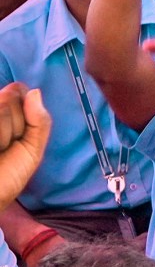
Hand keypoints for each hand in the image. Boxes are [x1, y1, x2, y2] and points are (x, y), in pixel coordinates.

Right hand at [0, 82, 54, 213]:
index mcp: (3, 112)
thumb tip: (35, 92)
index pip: (19, 92)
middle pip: (10, 99)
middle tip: (4, 147)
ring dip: (4, 134)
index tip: (17, 136)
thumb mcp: (32, 148)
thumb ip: (39, 120)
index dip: (24, 114)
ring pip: (3, 108)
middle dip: (15, 126)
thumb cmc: (8, 175)